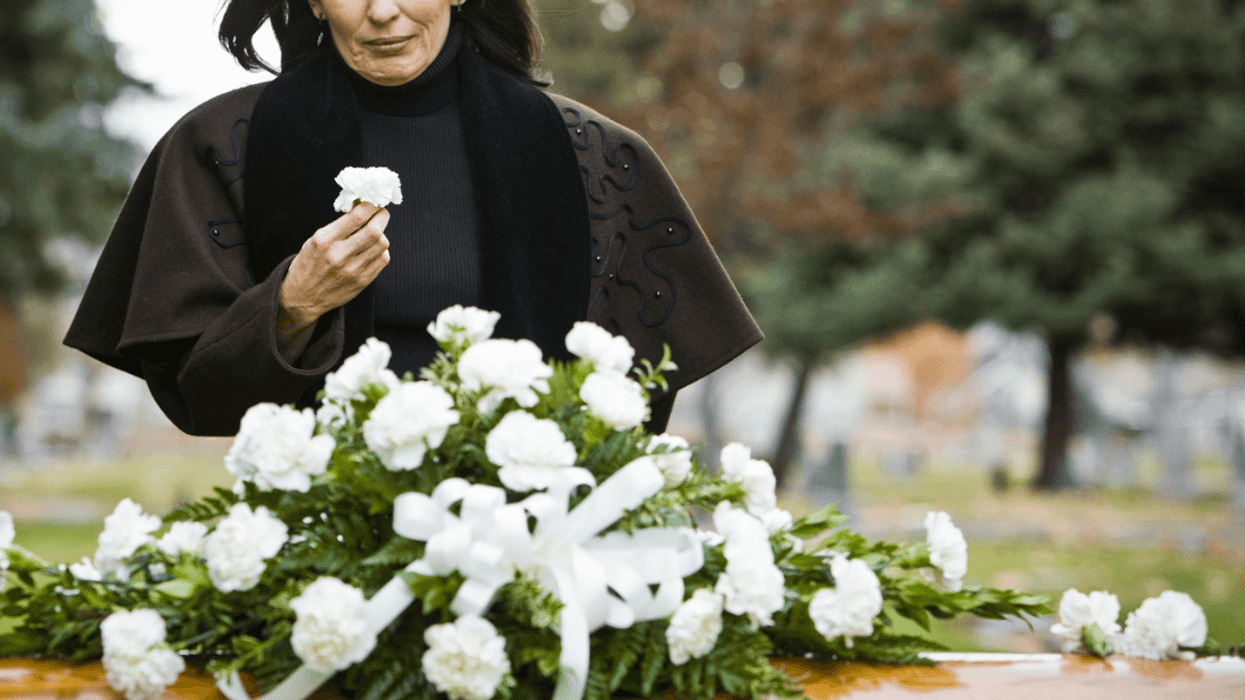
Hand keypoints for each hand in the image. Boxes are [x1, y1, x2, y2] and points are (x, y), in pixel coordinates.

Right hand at [276, 203, 390, 359]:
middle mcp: (339, 255)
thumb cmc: (309, 263)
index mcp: (325, 240)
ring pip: (382, 244)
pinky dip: (381, 251)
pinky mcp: (362, 281)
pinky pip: (383, 260)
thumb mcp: (316, 239)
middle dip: (381, 217)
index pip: (357, 216)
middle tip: (380, 213)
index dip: (370, 205)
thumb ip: (340, 224)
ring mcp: (353, 270)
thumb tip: (362, 205)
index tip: (372, 201)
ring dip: (381, 234)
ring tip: (373, 233)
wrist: (303, 298)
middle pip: (375, 231)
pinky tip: (372, 250)